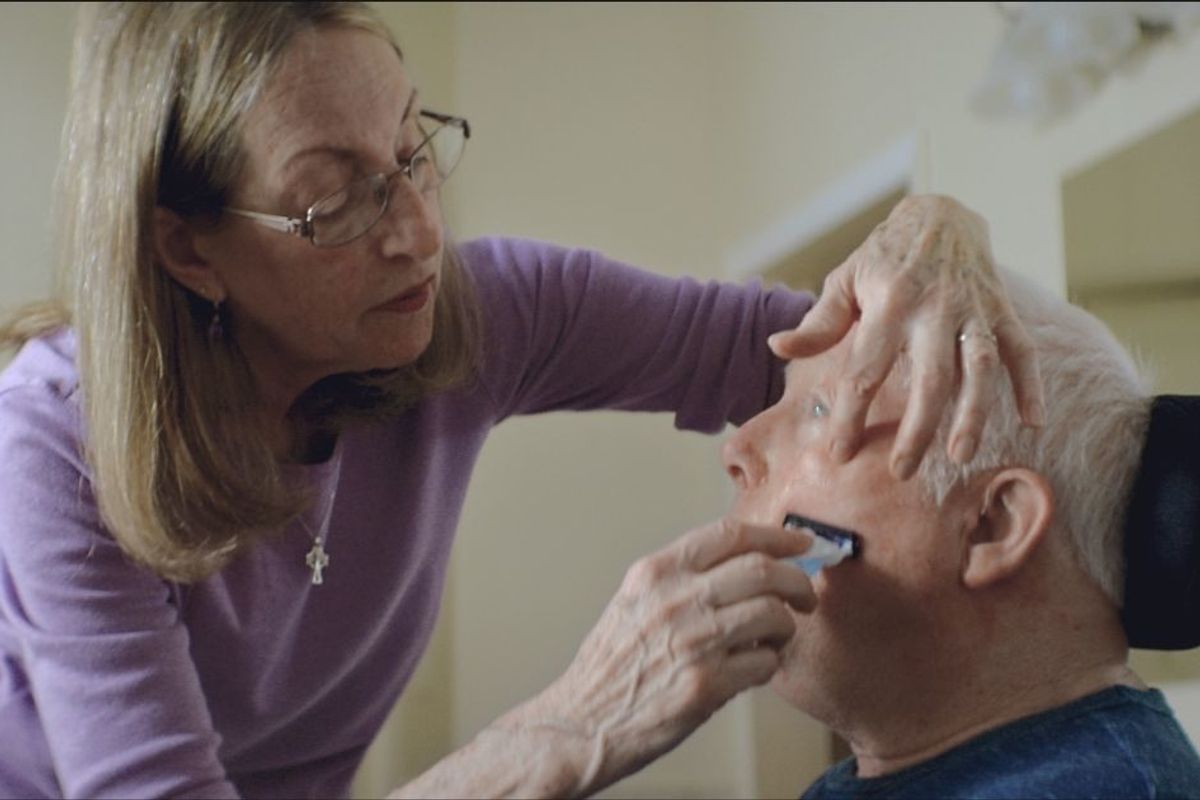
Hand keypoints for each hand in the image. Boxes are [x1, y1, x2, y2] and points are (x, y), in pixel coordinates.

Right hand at [533, 519, 814, 794]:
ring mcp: (693, 641)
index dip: (775, 535)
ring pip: (773, 614)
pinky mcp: (707, 684)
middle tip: (805, 595)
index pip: (730, 535)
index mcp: (656, 573)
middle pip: (763, 570)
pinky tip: (755, 667)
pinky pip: (766, 662)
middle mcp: (675, 600)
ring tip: (776, 637)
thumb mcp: (635, 601)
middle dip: (797, 581)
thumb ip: (680, 577)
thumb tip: (740, 561)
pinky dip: (770, 664)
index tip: (800, 542)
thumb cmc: (612, 666)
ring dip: (786, 626)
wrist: (583, 722)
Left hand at [768, 194, 1045, 478]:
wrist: (940, 213)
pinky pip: (1023, 350)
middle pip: (929, 379)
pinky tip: (1033, 422)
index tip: (839, 453)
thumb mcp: (845, 280)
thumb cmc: (884, 256)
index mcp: (889, 304)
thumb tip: (778, 348)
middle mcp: (934, 309)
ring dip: (974, 415)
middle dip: (917, 430)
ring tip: (961, 457)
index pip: (865, 370)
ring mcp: (974, 310)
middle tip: (902, 472)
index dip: (850, 415)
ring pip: (980, 369)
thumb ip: (818, 323)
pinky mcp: (1003, 310)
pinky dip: (1032, 385)